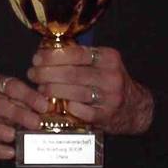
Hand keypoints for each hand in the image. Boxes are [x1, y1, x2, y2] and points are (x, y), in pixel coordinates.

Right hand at [0, 74, 48, 160]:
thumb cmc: (16, 108)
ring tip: (14, 136)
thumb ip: (34, 105)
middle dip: (17, 114)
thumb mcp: (25, 103)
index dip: (29, 96)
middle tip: (35, 123)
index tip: (44, 106)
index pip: (11, 86)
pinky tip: (10, 152)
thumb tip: (51, 110)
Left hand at [28, 45, 153, 135]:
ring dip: (51, 90)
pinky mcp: (106, 116)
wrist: (135, 107)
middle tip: (32, 74)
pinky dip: (65, 107)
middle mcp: (111, 76)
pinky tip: (55, 104)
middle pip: (72, 73)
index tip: (37, 58)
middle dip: (46, 73)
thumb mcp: (102, 63)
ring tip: (40, 88)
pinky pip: (81, 112)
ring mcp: (110, 97)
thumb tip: (46, 51)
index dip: (53, 56)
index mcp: (109, 58)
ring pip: (74, 92)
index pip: (76, 53)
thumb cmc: (109, 81)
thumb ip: (80, 56)